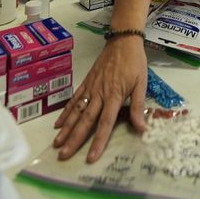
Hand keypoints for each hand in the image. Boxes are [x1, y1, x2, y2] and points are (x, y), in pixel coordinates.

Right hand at [53, 36, 146, 162]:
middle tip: (63, 155)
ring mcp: (90, 88)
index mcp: (114, 96)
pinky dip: (66, 112)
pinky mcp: (86, 82)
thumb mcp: (142, 83)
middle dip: (74, 139)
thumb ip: (137, 106)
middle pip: (85, 120)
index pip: (105, 123)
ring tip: (57, 144)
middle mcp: (99, 94)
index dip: (98, 141)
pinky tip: (59, 124)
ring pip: (76, 111)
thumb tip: (141, 129)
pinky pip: (74, 99)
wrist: (123, 41)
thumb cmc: (135, 63)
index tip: (90, 157)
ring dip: (66, 128)